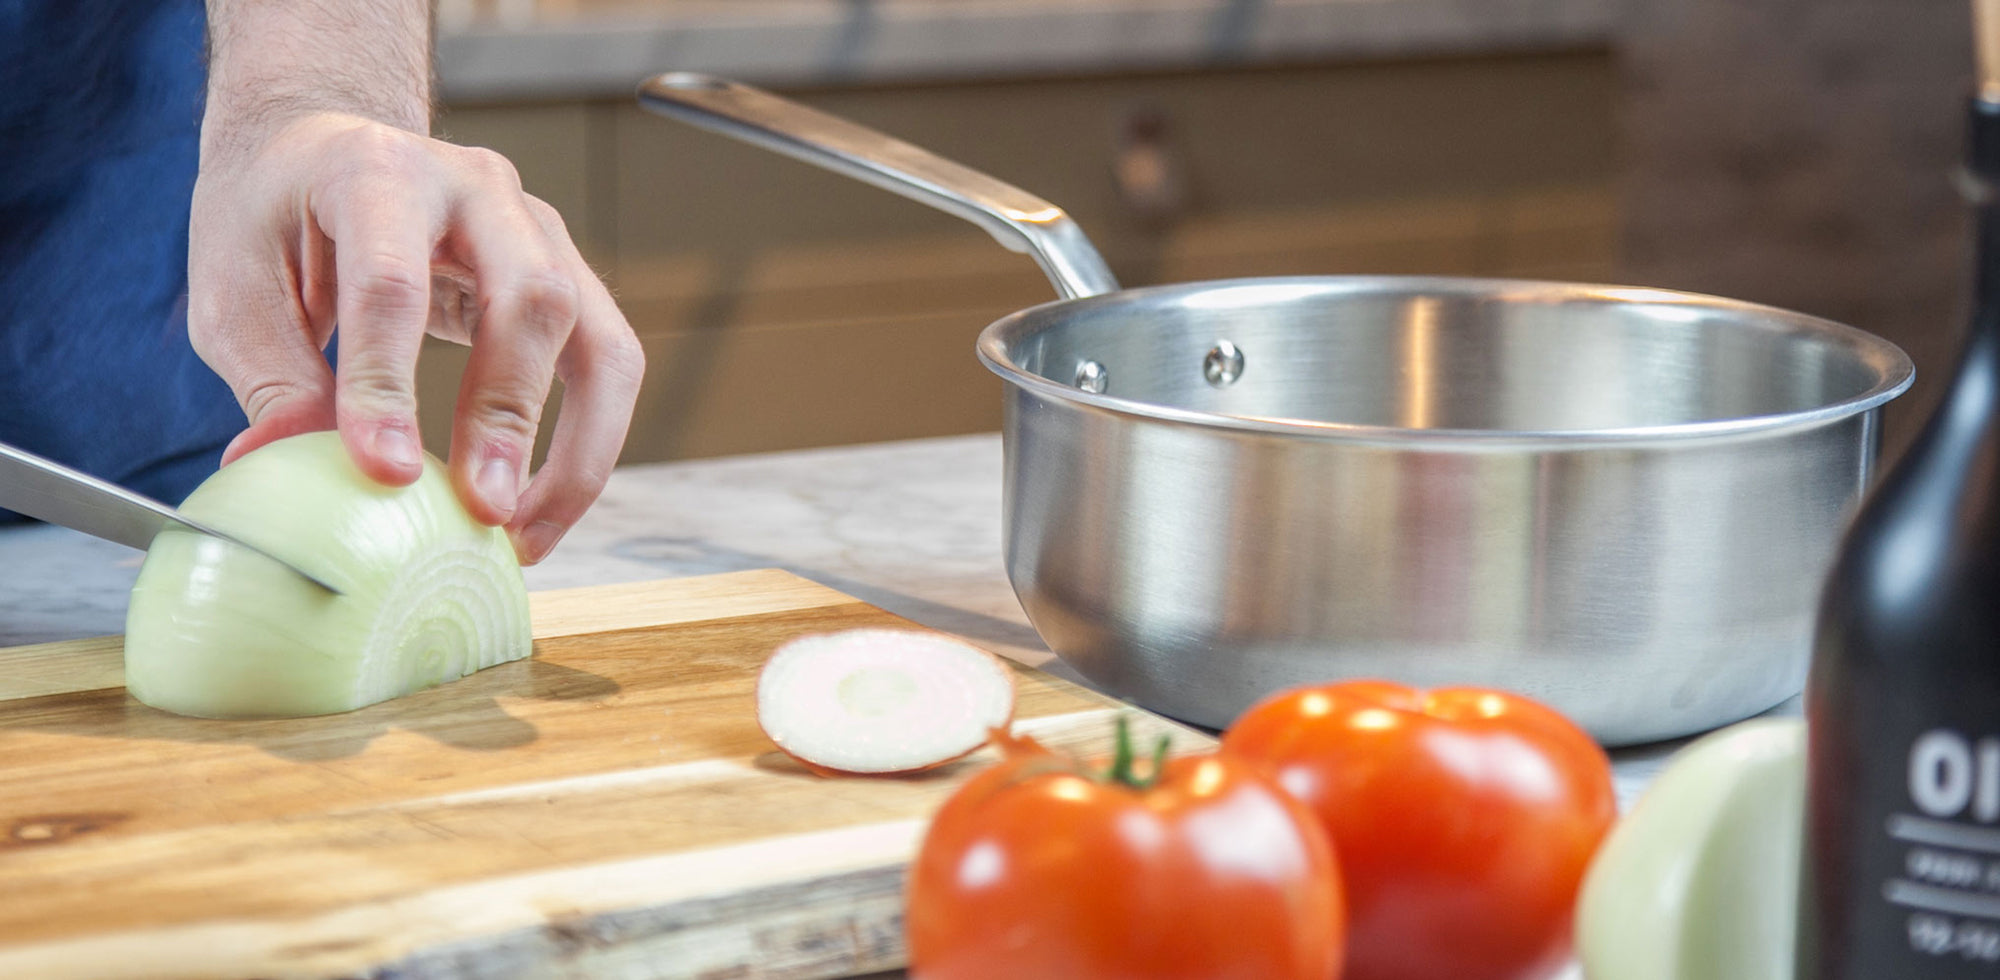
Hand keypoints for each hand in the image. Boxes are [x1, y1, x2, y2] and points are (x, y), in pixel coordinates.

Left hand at [187, 112, 643, 564]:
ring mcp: (539, 229)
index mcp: (378, 171)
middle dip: (509, 415)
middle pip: (529, 297)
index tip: (383, 473)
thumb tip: (287, 469)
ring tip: (523, 535)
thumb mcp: (234, 288)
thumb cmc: (275, 218)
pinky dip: (588, 446)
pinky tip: (538, 511)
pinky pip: (610, 365)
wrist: (324, 151)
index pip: (393, 281)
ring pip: (599, 338)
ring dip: (575, 449)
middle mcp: (477, 187)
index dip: (388, 384)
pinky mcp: (570, 276)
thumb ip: (270, 377)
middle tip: (480, 512)